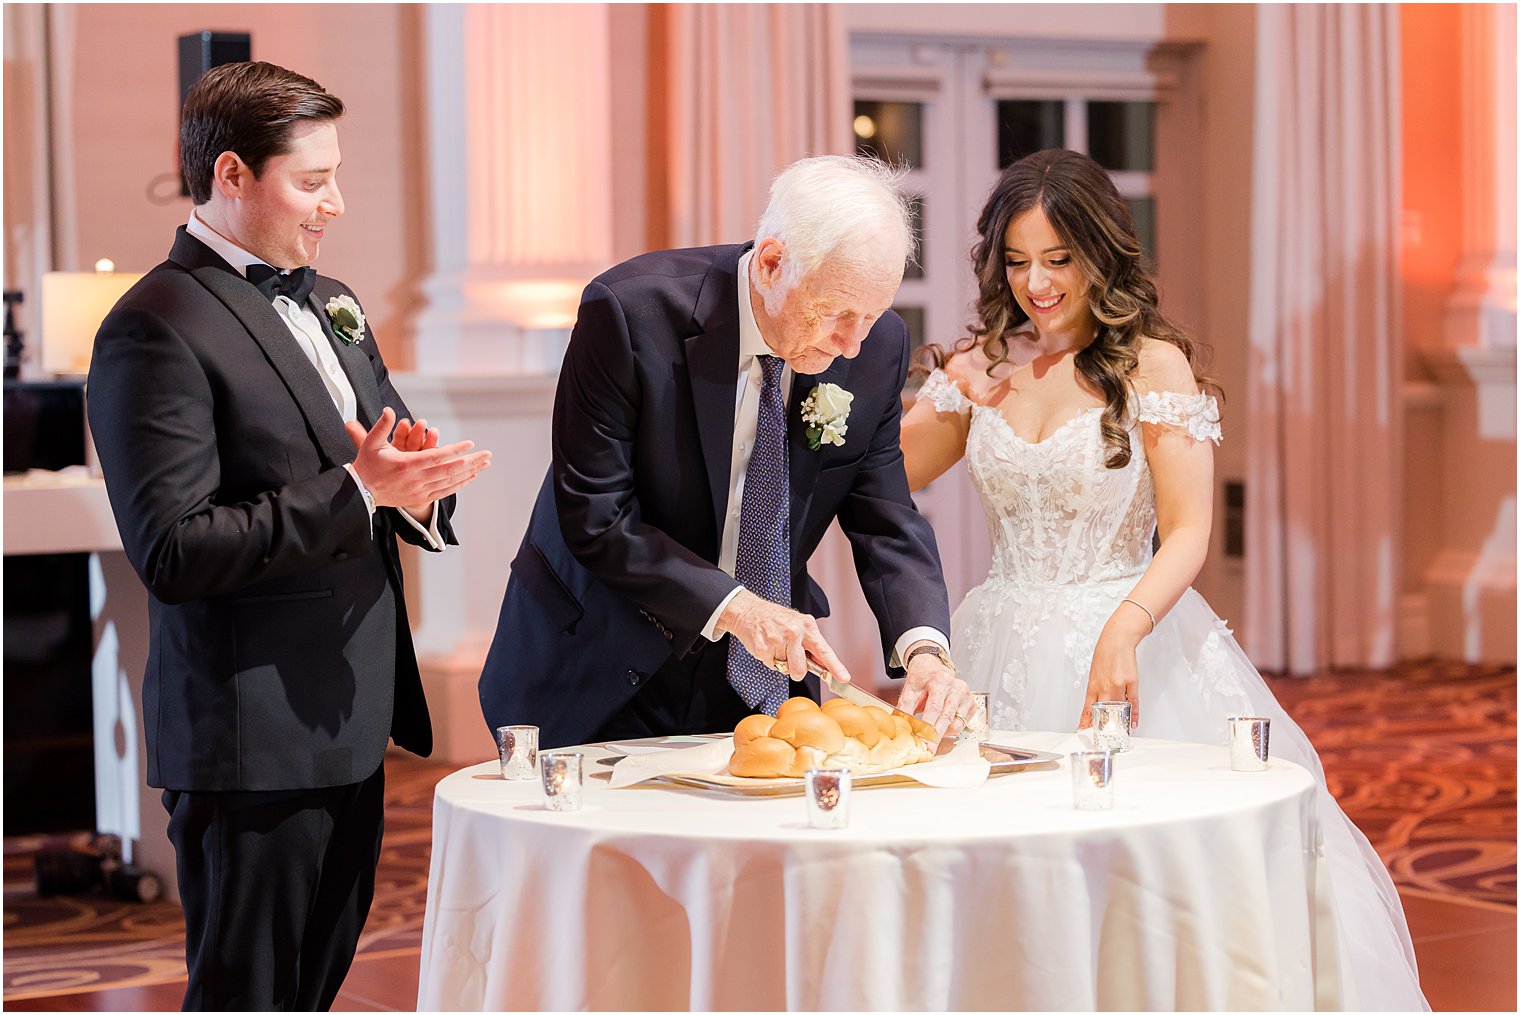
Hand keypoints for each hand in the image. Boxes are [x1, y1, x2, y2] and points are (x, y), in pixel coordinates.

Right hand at [344, 407, 490, 510]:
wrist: (361, 493)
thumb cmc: (367, 466)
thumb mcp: (370, 444)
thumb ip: (381, 426)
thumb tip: (389, 409)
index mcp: (406, 464)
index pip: (436, 456)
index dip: (455, 450)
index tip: (470, 444)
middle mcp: (416, 479)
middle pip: (449, 470)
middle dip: (471, 461)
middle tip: (487, 454)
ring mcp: (419, 490)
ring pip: (450, 481)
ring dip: (469, 472)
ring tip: (484, 464)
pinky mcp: (419, 498)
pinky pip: (444, 492)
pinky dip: (459, 484)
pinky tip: (471, 477)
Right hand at [716, 589, 850, 685]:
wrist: (749, 610)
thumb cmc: (775, 619)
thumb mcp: (799, 625)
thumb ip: (811, 645)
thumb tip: (823, 665)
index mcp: (807, 626)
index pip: (824, 650)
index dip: (835, 667)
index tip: (843, 678)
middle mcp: (794, 632)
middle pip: (801, 668)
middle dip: (795, 669)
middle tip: (789, 656)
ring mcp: (778, 639)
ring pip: (785, 668)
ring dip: (780, 662)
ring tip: (776, 645)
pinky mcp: (763, 647)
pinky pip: (770, 665)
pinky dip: (768, 659)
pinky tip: (766, 645)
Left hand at [897, 651, 973, 738]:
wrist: (932, 668)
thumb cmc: (922, 679)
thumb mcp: (910, 689)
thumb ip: (905, 708)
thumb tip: (903, 727)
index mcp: (940, 680)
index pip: (935, 707)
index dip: (929, 726)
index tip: (923, 740)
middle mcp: (956, 686)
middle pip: (947, 717)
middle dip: (937, 736)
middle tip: (929, 748)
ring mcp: (966, 695)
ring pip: (957, 723)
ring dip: (943, 732)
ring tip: (932, 730)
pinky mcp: (972, 703)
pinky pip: (963, 723)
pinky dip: (951, 728)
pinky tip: (942, 724)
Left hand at [1078, 630, 1139, 731]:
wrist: (1117, 640)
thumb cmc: (1105, 656)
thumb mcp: (1094, 674)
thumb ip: (1096, 690)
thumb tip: (1096, 704)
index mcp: (1093, 686)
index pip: (1087, 709)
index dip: (1084, 722)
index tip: (1081, 732)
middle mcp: (1104, 687)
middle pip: (1102, 712)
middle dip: (1101, 726)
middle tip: (1101, 737)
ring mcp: (1118, 685)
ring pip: (1118, 709)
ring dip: (1119, 722)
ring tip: (1118, 733)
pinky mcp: (1131, 682)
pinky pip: (1133, 702)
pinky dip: (1133, 714)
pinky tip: (1132, 723)